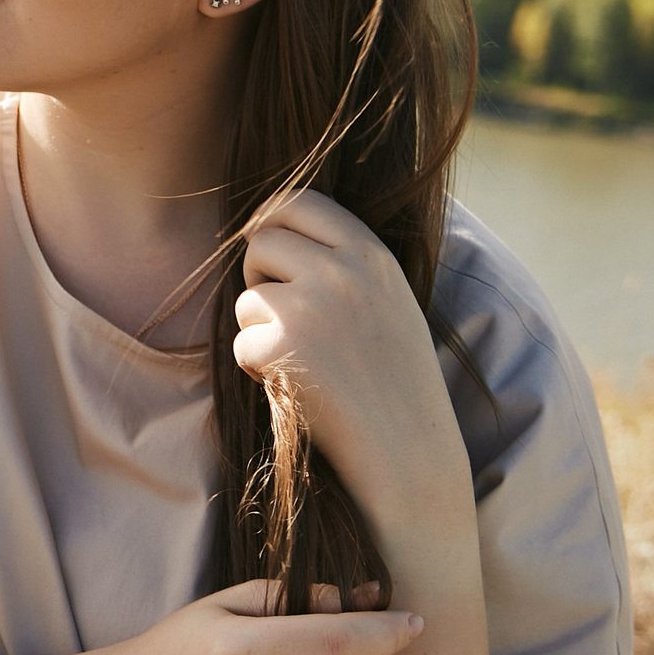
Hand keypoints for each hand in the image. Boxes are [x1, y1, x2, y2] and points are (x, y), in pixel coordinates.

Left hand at [233, 189, 466, 514]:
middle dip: (259, 275)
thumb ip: (344, 262)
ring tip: (304, 361)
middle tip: (280, 314)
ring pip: (247, 297)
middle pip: (262, 241)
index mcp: (373, 254)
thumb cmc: (396, 381)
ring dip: (260, 329)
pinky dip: (257, 369)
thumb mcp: (388, 300)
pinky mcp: (282, 347)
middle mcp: (343, 271)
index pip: (300, 200)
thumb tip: (269, 225)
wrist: (411, 454)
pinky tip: (297, 388)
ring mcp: (311, 307)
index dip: (272, 218)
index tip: (264, 243)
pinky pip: (242, 343)